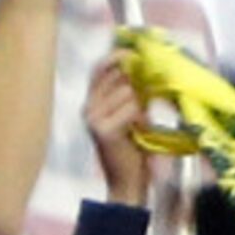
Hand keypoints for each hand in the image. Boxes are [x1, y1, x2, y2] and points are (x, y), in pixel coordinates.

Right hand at [85, 58, 150, 205]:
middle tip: (146, 95)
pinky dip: (141, 117)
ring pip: (127, 90)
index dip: (115, 56)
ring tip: (141, 122)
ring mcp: (92, 118)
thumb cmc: (132, 150)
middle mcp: (87, 108)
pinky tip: (140, 129)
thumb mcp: (131, 116)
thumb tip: (142, 68)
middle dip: (136, 81)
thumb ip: (131, 94)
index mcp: (91, 103)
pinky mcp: (102, 129)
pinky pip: (130, 107)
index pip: (99, 68)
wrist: (128, 183)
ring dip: (141, 104)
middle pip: (114, 75)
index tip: (133, 50)